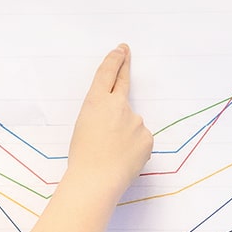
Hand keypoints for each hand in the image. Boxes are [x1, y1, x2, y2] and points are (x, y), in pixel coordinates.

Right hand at [64, 44, 153, 192]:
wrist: (96, 180)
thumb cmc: (84, 157)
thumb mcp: (84, 126)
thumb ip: (103, 115)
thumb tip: (121, 118)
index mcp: (96, 102)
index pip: (106, 74)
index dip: (114, 60)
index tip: (120, 50)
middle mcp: (117, 105)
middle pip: (123, 83)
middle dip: (124, 67)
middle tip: (126, 53)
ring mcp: (135, 120)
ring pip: (132, 124)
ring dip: (125, 136)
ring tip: (112, 153)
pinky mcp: (147, 136)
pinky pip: (141, 140)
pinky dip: (134, 148)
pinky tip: (123, 159)